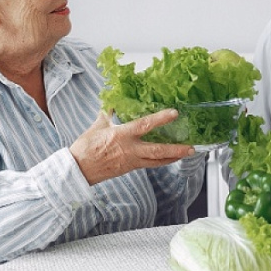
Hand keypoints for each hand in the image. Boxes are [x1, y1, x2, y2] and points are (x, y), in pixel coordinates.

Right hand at [69, 109, 194, 184]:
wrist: (78, 169)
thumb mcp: (97, 125)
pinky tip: (168, 159)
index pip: (145, 125)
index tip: (174, 113)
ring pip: (157, 161)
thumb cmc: (86, 147)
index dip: (161, 119)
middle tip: (192, 147)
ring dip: (173, 157)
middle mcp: (130, 150)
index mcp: (121, 135)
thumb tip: (113, 101)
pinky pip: (150, 165)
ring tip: (186, 153)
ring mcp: (131, 161)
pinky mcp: (130, 168)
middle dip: (177, 149)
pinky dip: (161, 161)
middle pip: (158, 150)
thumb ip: (108, 112)